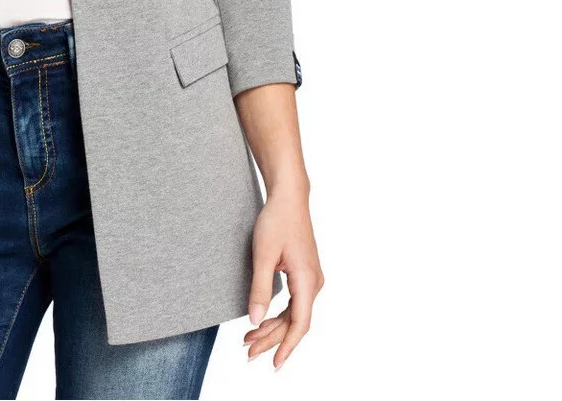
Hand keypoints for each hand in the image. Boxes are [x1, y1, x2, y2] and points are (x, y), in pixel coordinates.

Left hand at [243, 187, 323, 367]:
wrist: (289, 197)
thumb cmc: (276, 220)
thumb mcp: (263, 254)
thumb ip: (260, 288)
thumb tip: (255, 320)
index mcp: (307, 279)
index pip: (300, 323)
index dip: (286, 346)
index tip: (274, 364)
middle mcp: (314, 282)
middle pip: (295, 322)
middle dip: (272, 339)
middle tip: (247, 351)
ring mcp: (311, 279)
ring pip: (294, 314)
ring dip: (274, 328)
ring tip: (250, 340)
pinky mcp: (304, 274)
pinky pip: (294, 303)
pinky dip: (279, 315)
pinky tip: (263, 321)